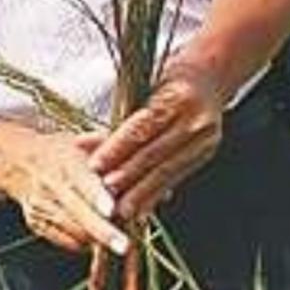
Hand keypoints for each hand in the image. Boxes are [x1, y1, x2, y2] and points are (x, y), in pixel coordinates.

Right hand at [0, 128, 132, 255]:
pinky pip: (67, 242)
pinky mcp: (38, 224)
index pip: (82, 180)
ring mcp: (42, 208)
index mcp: (65, 162)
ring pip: (74, 232)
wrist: (19, 162)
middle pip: (79, 213)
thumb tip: (128, 147)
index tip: (111, 210)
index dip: (96, 196)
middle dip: (103, 232)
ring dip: (99, 238)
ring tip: (120, 238)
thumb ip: (106, 146)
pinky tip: (98, 236)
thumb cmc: (59, 152)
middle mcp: (51, 186)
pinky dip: (86, 243)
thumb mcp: (82, 139)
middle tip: (125, 246)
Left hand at [76, 63, 225, 223]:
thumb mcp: (143, 90)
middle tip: (105, 191)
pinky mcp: (206, 154)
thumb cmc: (168, 82)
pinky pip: (177, 177)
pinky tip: (143, 209)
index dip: (117, 148)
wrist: (208, 80)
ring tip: (122, 209)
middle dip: (128, 174)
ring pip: (167, 170)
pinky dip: (157, 194)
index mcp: (177, 97)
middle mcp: (195, 119)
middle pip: (155, 152)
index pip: (141, 127)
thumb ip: (116, 121)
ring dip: (142, 192)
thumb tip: (81, 144)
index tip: (96, 165)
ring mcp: (205, 139)